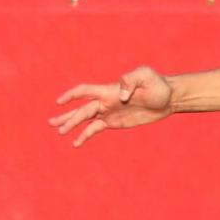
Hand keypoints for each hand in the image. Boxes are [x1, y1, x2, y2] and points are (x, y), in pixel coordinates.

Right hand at [49, 66, 173, 146]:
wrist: (168, 98)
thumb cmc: (157, 85)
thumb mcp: (146, 76)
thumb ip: (131, 81)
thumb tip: (121, 97)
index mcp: (109, 90)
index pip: (85, 91)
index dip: (71, 96)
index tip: (59, 102)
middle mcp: (105, 101)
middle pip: (81, 109)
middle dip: (67, 117)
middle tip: (52, 125)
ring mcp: (109, 112)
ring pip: (85, 119)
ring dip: (71, 125)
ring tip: (59, 133)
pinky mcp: (115, 122)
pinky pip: (96, 128)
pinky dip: (85, 135)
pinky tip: (76, 143)